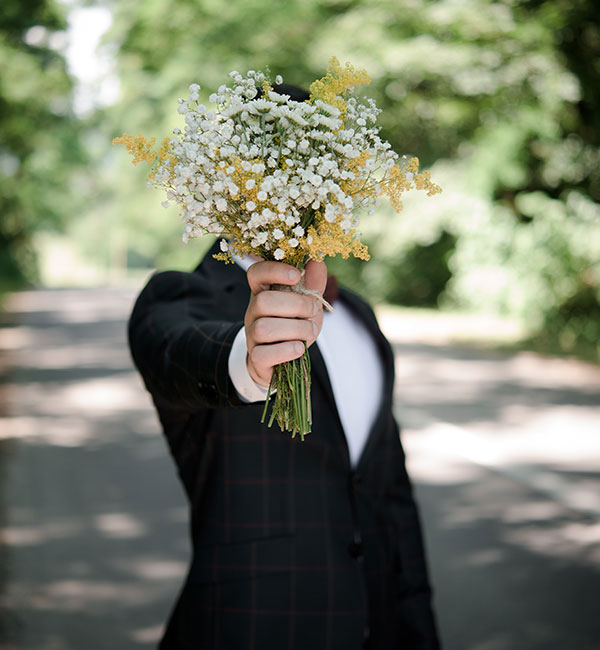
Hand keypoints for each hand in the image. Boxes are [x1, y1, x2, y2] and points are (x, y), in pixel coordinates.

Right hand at [244, 259, 326, 386]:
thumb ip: (312, 283)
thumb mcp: (307, 303)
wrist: (282, 359)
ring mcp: (252, 335)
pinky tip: (299, 348)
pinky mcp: (256, 357)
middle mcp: (253, 312)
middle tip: (312, 310)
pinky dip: (286, 351)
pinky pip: (263, 354)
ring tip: (309, 331)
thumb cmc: (294, 326)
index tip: (296, 275)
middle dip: (296, 305)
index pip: (256, 273)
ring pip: (264, 328)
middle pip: (263, 301)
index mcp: (263, 292)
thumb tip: (318, 259)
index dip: (274, 270)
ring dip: (296, 329)